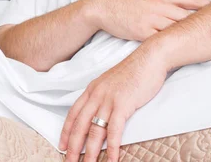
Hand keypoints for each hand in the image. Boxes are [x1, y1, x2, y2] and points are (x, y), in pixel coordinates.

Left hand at [60, 47, 166, 161]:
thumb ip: (103, 97)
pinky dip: (111, 146)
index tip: (61, 145)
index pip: (73, 114)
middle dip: (73, 145)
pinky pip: (114, 129)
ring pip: (94, 130)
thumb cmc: (133, 73)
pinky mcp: (122, 104)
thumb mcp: (110, 83)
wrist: (149, 59)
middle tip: (68, 160)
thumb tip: (100, 112)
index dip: (66, 131)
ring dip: (90, 150)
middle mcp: (95, 95)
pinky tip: (111, 158)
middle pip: (79, 124)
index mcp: (91, 90)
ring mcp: (108, 99)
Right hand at [96, 0, 208, 40]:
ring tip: (203, 42)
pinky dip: (172, 44)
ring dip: (189, 34)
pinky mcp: (143, 32)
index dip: (207, 6)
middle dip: (202, 23)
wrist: (103, 8)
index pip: (192, 0)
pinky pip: (161, 39)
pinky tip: (180, 48)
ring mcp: (152, 19)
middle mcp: (159, 6)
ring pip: (177, 28)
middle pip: (189, 16)